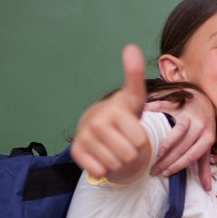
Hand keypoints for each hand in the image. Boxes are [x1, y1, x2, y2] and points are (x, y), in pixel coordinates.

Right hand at [70, 45, 149, 180]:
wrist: (98, 127)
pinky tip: (102, 155)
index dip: (140, 134)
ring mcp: (85, 136)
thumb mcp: (134, 97)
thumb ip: (135, 75)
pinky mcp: (76, 151)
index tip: (129, 93)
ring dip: (121, 160)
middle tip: (125, 139)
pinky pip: (100, 170)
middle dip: (133, 151)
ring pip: (118, 164)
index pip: (140, 137)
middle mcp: (97, 121)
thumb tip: (131, 47)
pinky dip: (105, 168)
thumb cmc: (123, 114)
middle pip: (132, 154)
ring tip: (115, 145)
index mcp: (116, 109)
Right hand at [146, 91, 215, 191]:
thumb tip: (207, 189)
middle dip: (167, 161)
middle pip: (183, 146)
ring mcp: (190, 114)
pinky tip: (144, 115)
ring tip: (154, 154)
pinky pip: (167, 106)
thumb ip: (204, 167)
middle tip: (153, 170)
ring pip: (178, 131)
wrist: (204, 102)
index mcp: (208, 138)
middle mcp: (201, 126)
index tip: (165, 174)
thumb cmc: (203, 128)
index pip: (192, 156)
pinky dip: (155, 109)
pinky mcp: (180, 102)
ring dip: (166, 143)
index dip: (178, 166)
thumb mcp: (205, 147)